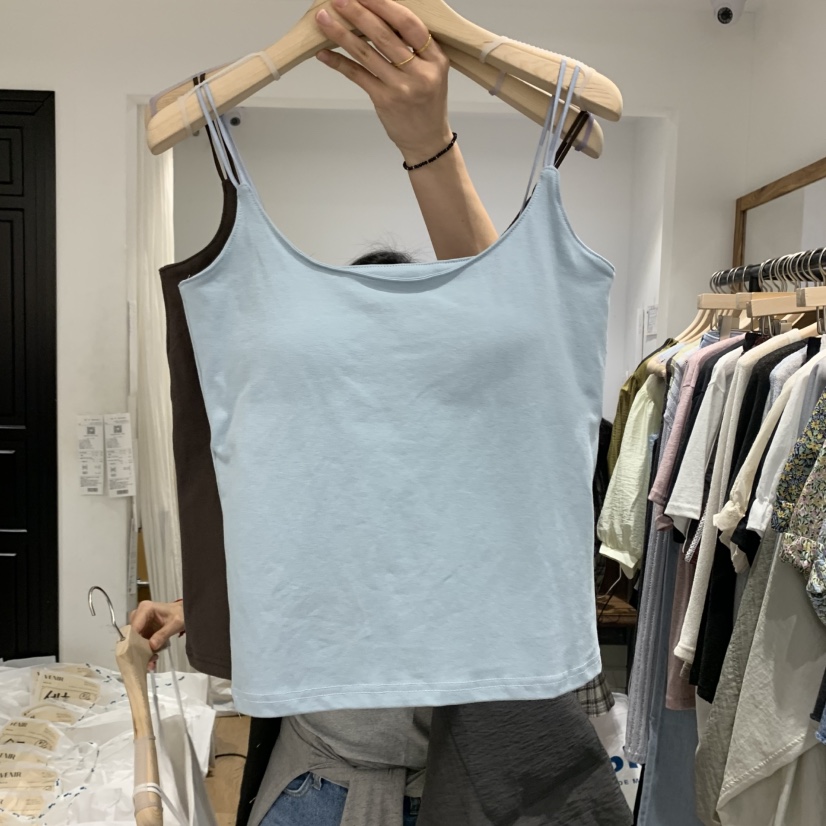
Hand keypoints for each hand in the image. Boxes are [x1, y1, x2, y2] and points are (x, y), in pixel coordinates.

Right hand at [129, 600, 184, 670]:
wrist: (184, 613)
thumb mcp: (175, 623)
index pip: (134, 627)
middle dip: (139, 650)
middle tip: (147, 661)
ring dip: (143, 653)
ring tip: (152, 663)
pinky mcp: (143, 631)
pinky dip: (146, 652)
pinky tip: (153, 659)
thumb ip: (163, 634)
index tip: (138, 655)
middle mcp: (139, 615)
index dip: (133, 641)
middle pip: (132, 635)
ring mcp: (140, 624)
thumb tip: (151, 646)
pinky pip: (141, 643)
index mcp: (145, 609)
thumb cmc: (180, 614)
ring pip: (135, 641)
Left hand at [315, 0, 451, 164]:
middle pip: (385, 35)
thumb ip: (413, 47)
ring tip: (323, 19)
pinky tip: (323, 53)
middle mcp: (420, 73)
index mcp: (436, 59)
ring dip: (341, 34)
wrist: (427, 140)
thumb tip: (378, 17)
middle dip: (359, 13)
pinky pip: (357, 75)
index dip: (385, 6)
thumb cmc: (426, 102)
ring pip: (367, 53)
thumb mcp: (432, 71)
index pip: (409, 24)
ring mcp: (401, 88)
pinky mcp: (384, 101)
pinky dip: (338, 62)